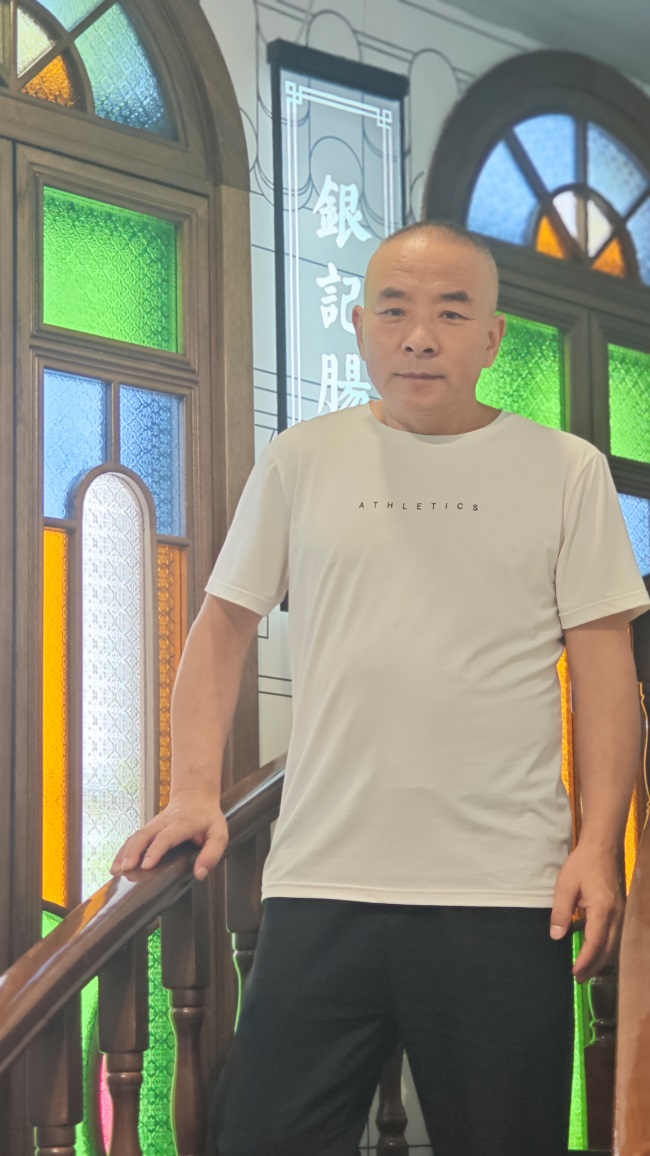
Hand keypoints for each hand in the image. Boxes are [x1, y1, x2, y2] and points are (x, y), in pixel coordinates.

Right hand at [110, 788, 228, 881]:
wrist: (195, 795)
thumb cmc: (207, 817)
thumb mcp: (219, 834)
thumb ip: (211, 854)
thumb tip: (200, 873)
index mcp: (182, 823)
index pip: (166, 837)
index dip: (155, 850)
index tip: (146, 865)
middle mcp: (164, 822)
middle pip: (144, 835)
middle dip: (133, 851)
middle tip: (125, 869)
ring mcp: (154, 824)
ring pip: (136, 836)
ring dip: (124, 852)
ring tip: (115, 870)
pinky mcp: (149, 828)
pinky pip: (134, 837)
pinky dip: (123, 851)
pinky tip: (116, 865)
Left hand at [549, 843, 625, 982]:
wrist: (603, 846)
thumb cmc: (583, 864)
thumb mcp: (565, 886)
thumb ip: (561, 912)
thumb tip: (557, 936)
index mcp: (603, 909)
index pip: (596, 943)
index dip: (585, 961)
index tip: (575, 973)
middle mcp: (616, 915)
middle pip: (608, 949)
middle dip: (594, 966)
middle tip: (580, 979)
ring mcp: (620, 912)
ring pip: (613, 943)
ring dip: (600, 958)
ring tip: (585, 969)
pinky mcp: (619, 909)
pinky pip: (613, 934)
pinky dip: (603, 945)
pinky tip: (591, 947)